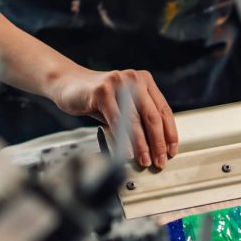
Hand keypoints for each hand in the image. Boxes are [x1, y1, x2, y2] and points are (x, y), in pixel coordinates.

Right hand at [49, 67, 177, 168]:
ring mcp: (119, 83)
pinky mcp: (103, 91)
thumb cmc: (98, 99)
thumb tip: (156, 147)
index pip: (164, 110)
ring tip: (145, 161)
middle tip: (160, 160)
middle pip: (153, 116)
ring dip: (142, 145)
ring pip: (136, 120)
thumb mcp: (124, 106)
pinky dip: (124, 140)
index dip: (170, 133)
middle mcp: (134, 79)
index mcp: (145, 81)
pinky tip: (127, 153)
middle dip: (158, 143)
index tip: (172, 151)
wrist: (68, 84)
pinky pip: (117, 120)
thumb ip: (139, 121)